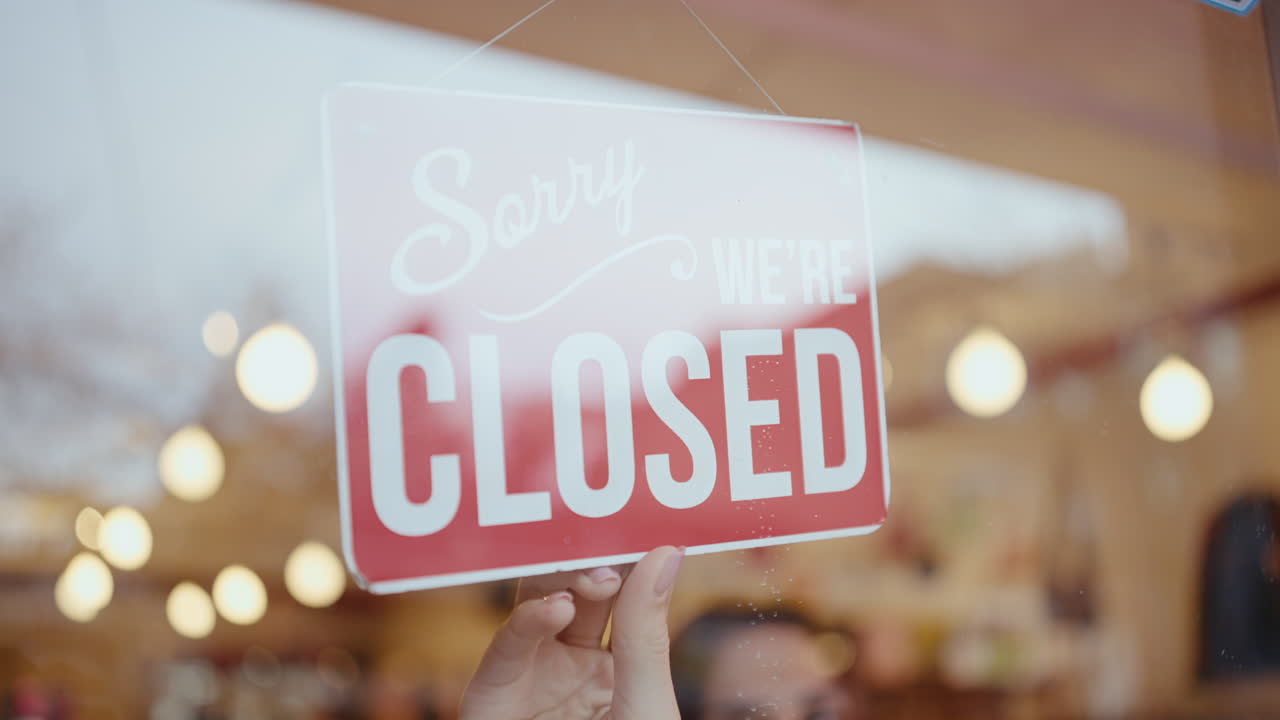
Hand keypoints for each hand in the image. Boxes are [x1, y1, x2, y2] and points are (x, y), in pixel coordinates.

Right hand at [459, 546, 684, 719]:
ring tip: (592, 572)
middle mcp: (565, 665)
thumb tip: (666, 553)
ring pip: (533, 602)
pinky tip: (558, 608)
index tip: (639, 520)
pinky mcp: (491, 693)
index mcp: (611, 667)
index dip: (627, 557)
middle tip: (611, 539)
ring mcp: (528, 676)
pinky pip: (506, 647)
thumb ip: (645, 634)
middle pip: (572, 589)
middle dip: (591, 558)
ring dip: (558, 576)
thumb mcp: (645, 702)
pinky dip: (528, 619)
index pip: (618, 596)